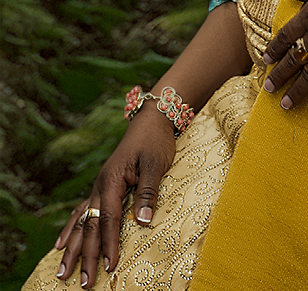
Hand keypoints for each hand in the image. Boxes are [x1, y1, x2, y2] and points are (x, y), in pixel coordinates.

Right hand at [54, 106, 174, 285]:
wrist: (150, 121)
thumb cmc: (155, 141)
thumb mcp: (156, 163)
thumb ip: (147, 191)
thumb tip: (141, 222)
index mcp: (112, 180)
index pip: (108, 219)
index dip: (108, 244)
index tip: (110, 267)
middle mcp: (101, 185)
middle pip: (90, 226)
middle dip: (85, 255)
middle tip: (83, 283)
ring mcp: (100, 186)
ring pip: (81, 222)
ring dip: (72, 248)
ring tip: (62, 272)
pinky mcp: (103, 186)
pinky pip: (82, 212)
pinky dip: (71, 229)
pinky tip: (61, 244)